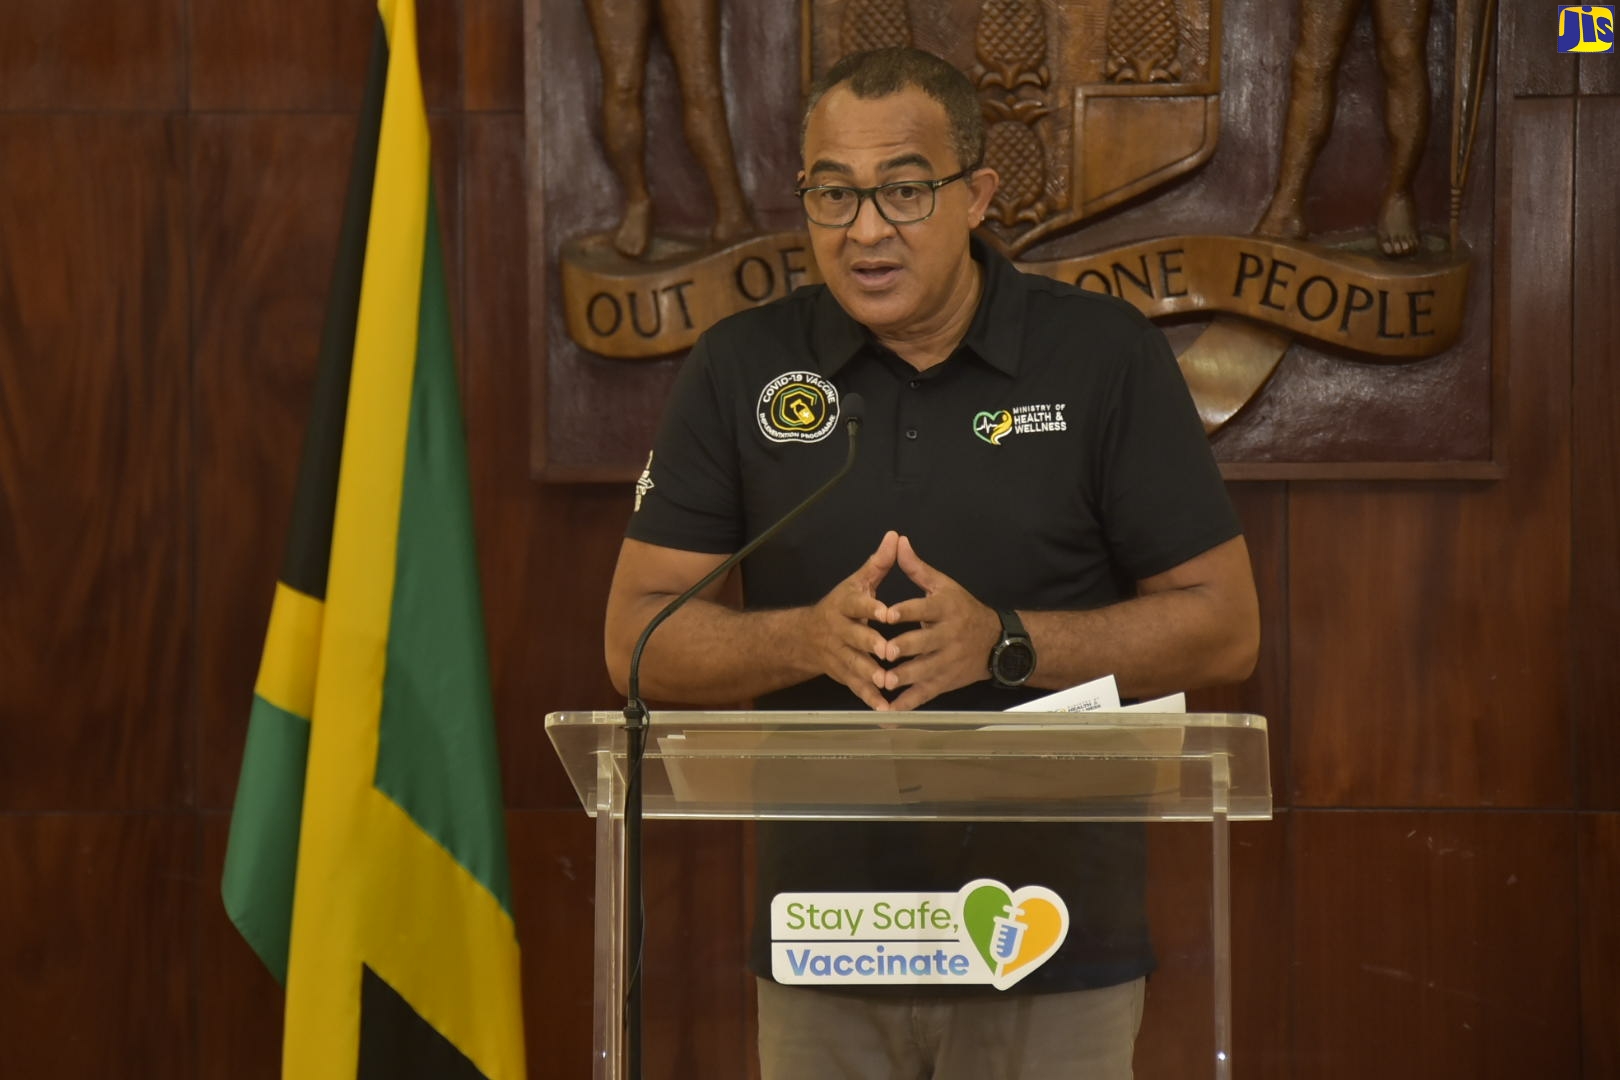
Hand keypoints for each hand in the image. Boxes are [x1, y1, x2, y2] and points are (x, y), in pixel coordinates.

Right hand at [801, 530, 899, 710]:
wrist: (806, 637)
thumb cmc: (842, 606)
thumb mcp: (857, 582)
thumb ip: (879, 563)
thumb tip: (896, 536)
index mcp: (844, 605)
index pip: (857, 604)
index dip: (870, 608)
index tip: (886, 612)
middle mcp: (838, 630)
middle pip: (854, 637)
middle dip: (869, 644)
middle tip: (888, 650)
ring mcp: (838, 654)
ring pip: (854, 664)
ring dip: (870, 674)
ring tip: (888, 681)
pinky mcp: (842, 674)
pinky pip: (855, 687)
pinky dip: (869, 698)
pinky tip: (885, 707)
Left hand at [879, 536, 1000, 710]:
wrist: (996, 642)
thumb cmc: (962, 609)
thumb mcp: (943, 585)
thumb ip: (917, 568)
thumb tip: (898, 541)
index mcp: (945, 609)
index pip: (924, 609)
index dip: (905, 611)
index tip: (886, 614)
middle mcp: (948, 636)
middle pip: (925, 643)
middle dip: (906, 648)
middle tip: (886, 651)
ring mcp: (947, 662)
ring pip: (925, 671)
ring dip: (905, 677)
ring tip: (885, 681)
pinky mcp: (945, 682)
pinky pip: (926, 694)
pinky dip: (908, 703)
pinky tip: (889, 708)